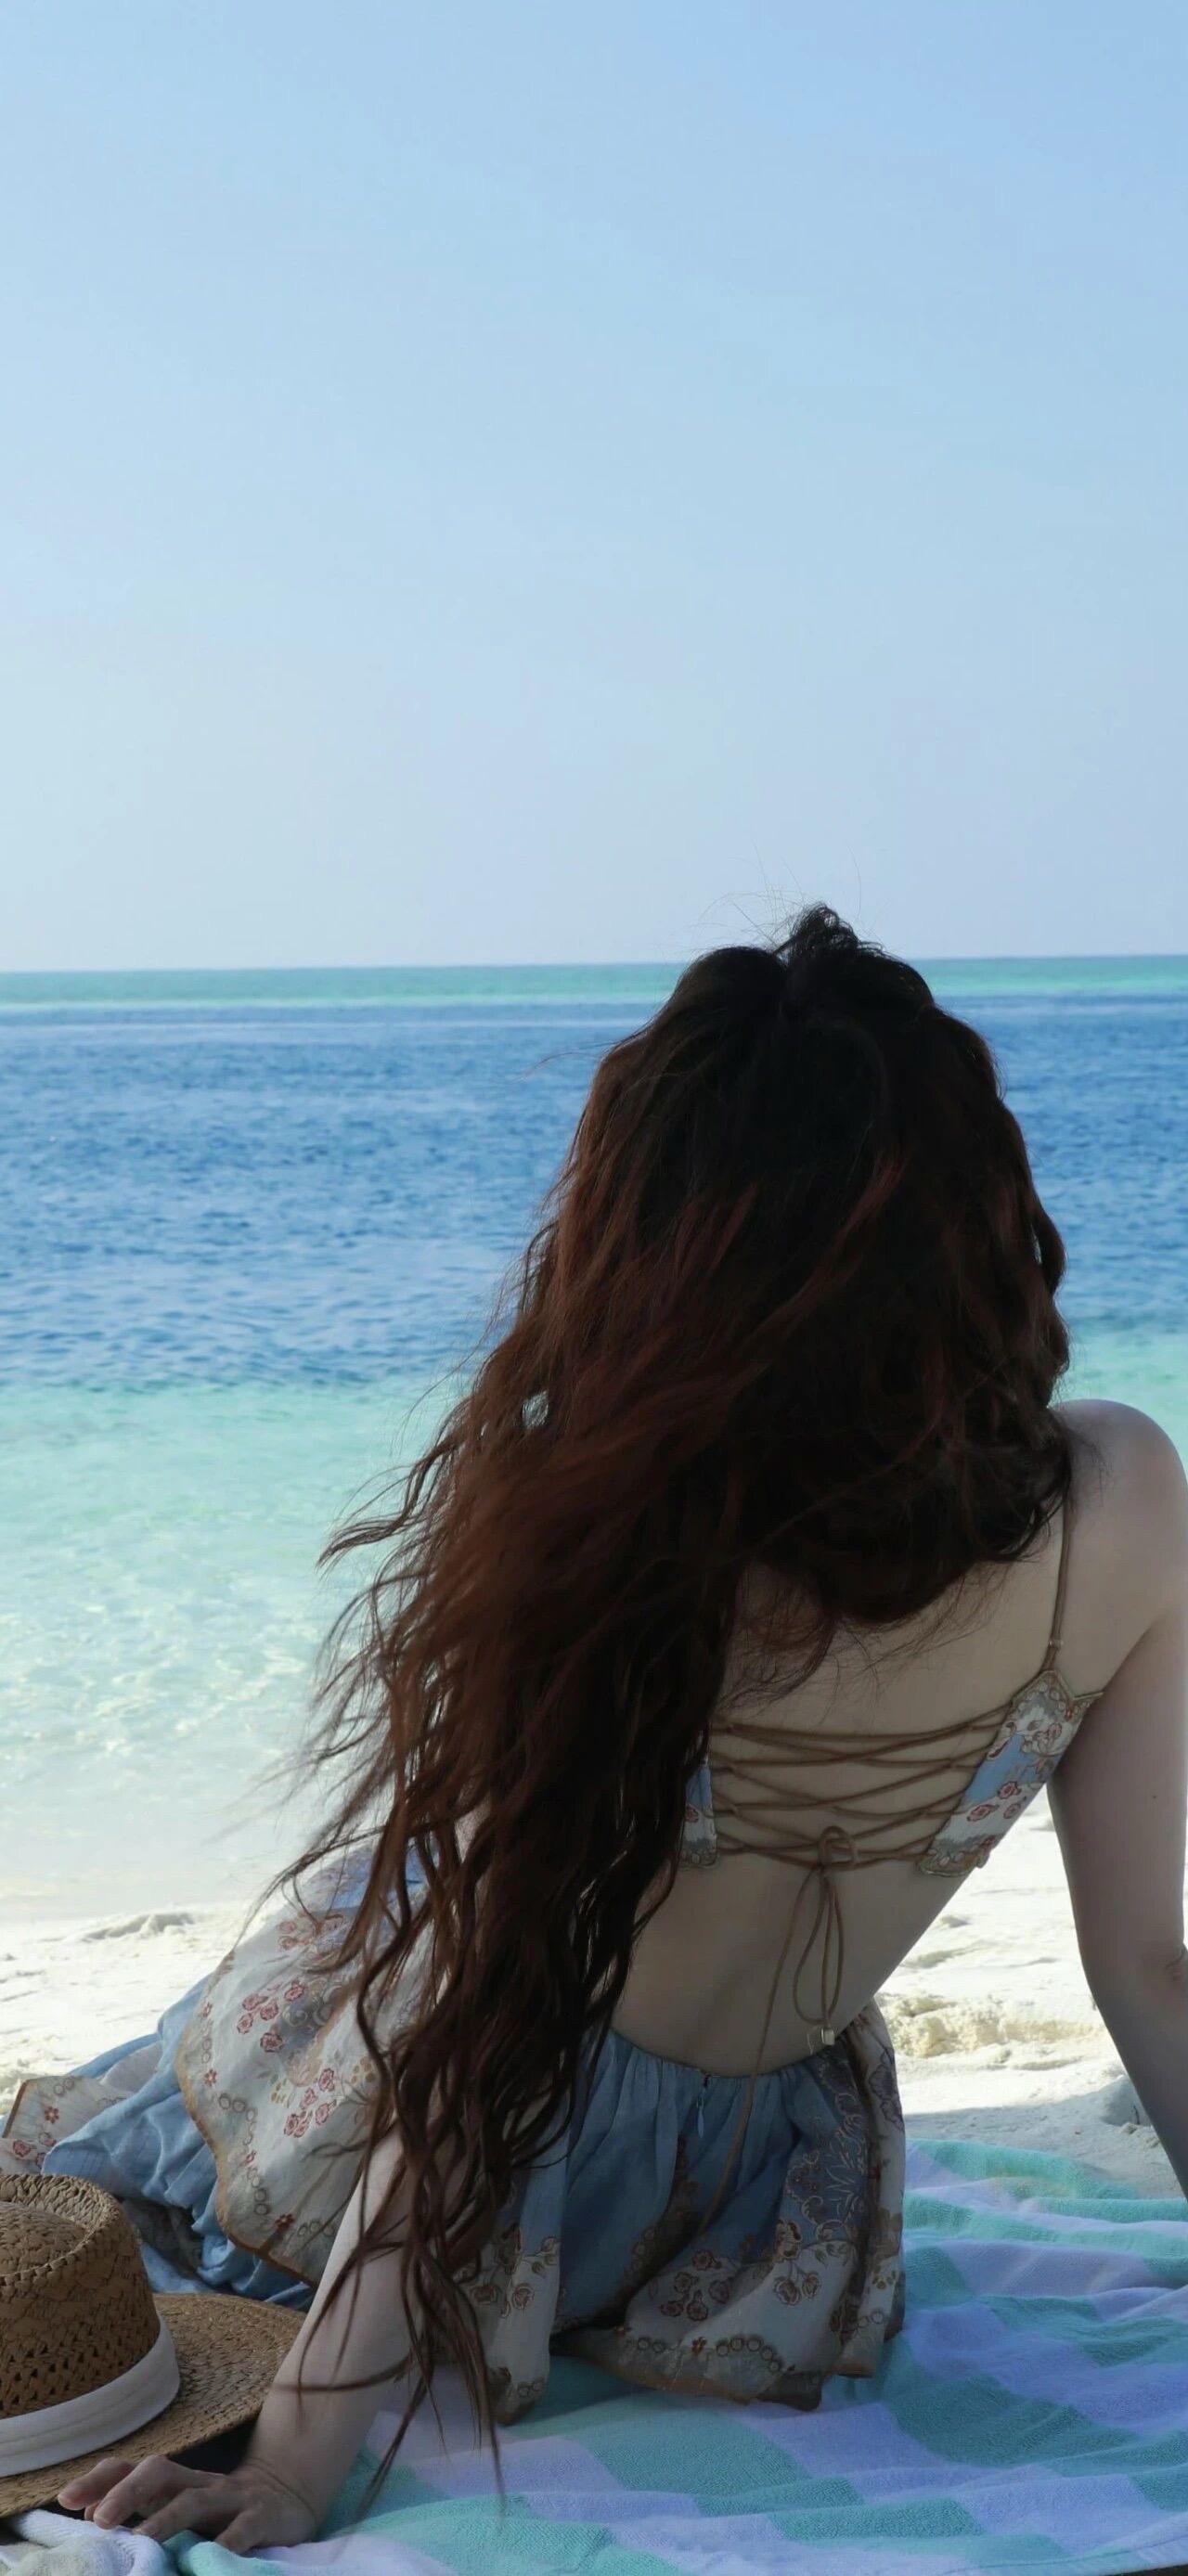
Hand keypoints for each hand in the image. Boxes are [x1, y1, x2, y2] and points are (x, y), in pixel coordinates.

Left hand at [56, 2451, 317, 2552]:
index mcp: (177, 2482)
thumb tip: (89, 2513)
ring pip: (195, 2499)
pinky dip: (226, 2543)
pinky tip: (210, 2557)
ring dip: (165, 2519)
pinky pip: (243, 2529)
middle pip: (160, 2473)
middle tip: (99, 2520)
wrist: (289, 2493)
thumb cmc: (221, 2510)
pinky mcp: (262, 2517)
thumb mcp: (181, 2505)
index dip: (100, 2480)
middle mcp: (199, 2483)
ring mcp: (232, 2498)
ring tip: (141, 2541)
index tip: (67, 2499)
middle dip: (127, 2493)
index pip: (132, 2468)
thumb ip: (142, 2507)